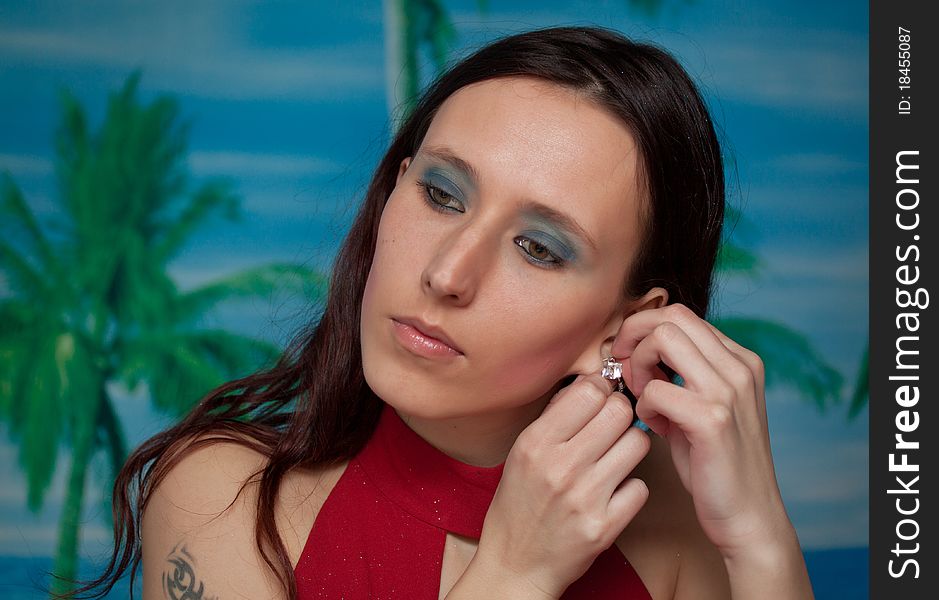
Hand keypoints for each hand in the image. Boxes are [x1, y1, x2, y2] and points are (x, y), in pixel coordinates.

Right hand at [476, 374, 651, 597]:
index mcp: (535, 443)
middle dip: (622, 413)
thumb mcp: (522, 452)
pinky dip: (631, 487)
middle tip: (614, 425)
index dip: (602, 390)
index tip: (601, 398)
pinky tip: (614, 491)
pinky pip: (640, 487)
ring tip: (615, 457)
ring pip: (638, 444)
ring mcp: (584, 498)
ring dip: (631, 447)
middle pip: (619, 412)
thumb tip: (591, 384)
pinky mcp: (604, 527)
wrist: (515, 564)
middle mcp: (560, 467)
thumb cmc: (519, 504)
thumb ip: (555, 417)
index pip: (589, 392)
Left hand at [611, 303, 791, 558]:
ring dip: (637, 364)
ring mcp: (729, 391)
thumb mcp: (700, 406)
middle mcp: (740, 367)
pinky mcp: (712, 420)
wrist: (747, 516)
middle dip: (633, 336)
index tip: (627, 357)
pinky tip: (653, 425)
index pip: (681, 314)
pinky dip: (643, 403)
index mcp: (740, 360)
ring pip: (664, 339)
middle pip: (671, 317)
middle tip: (622, 368)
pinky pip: (656, 388)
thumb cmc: (714, 463)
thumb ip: (677, 374)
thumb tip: (632, 349)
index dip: (644, 329)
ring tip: (639, 396)